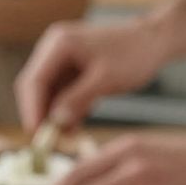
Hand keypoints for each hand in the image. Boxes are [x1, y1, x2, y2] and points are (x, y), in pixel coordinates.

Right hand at [15, 16, 171, 132]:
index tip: (36, 135)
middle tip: (47, 141)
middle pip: (34, 87)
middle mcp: (54, 48)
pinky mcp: (71, 69)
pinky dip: (65, 110)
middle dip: (40, 114)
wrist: (153, 42)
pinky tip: (74, 128)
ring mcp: (61, 58)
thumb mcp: (106, 80)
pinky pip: (61, 93)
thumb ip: (78, 99)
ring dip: (53, 115)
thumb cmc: (133, 55)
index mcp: (59, 44)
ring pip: (47, 93)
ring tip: (66, 137)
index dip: (32, 110)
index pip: (34, 81)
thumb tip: (54, 121)